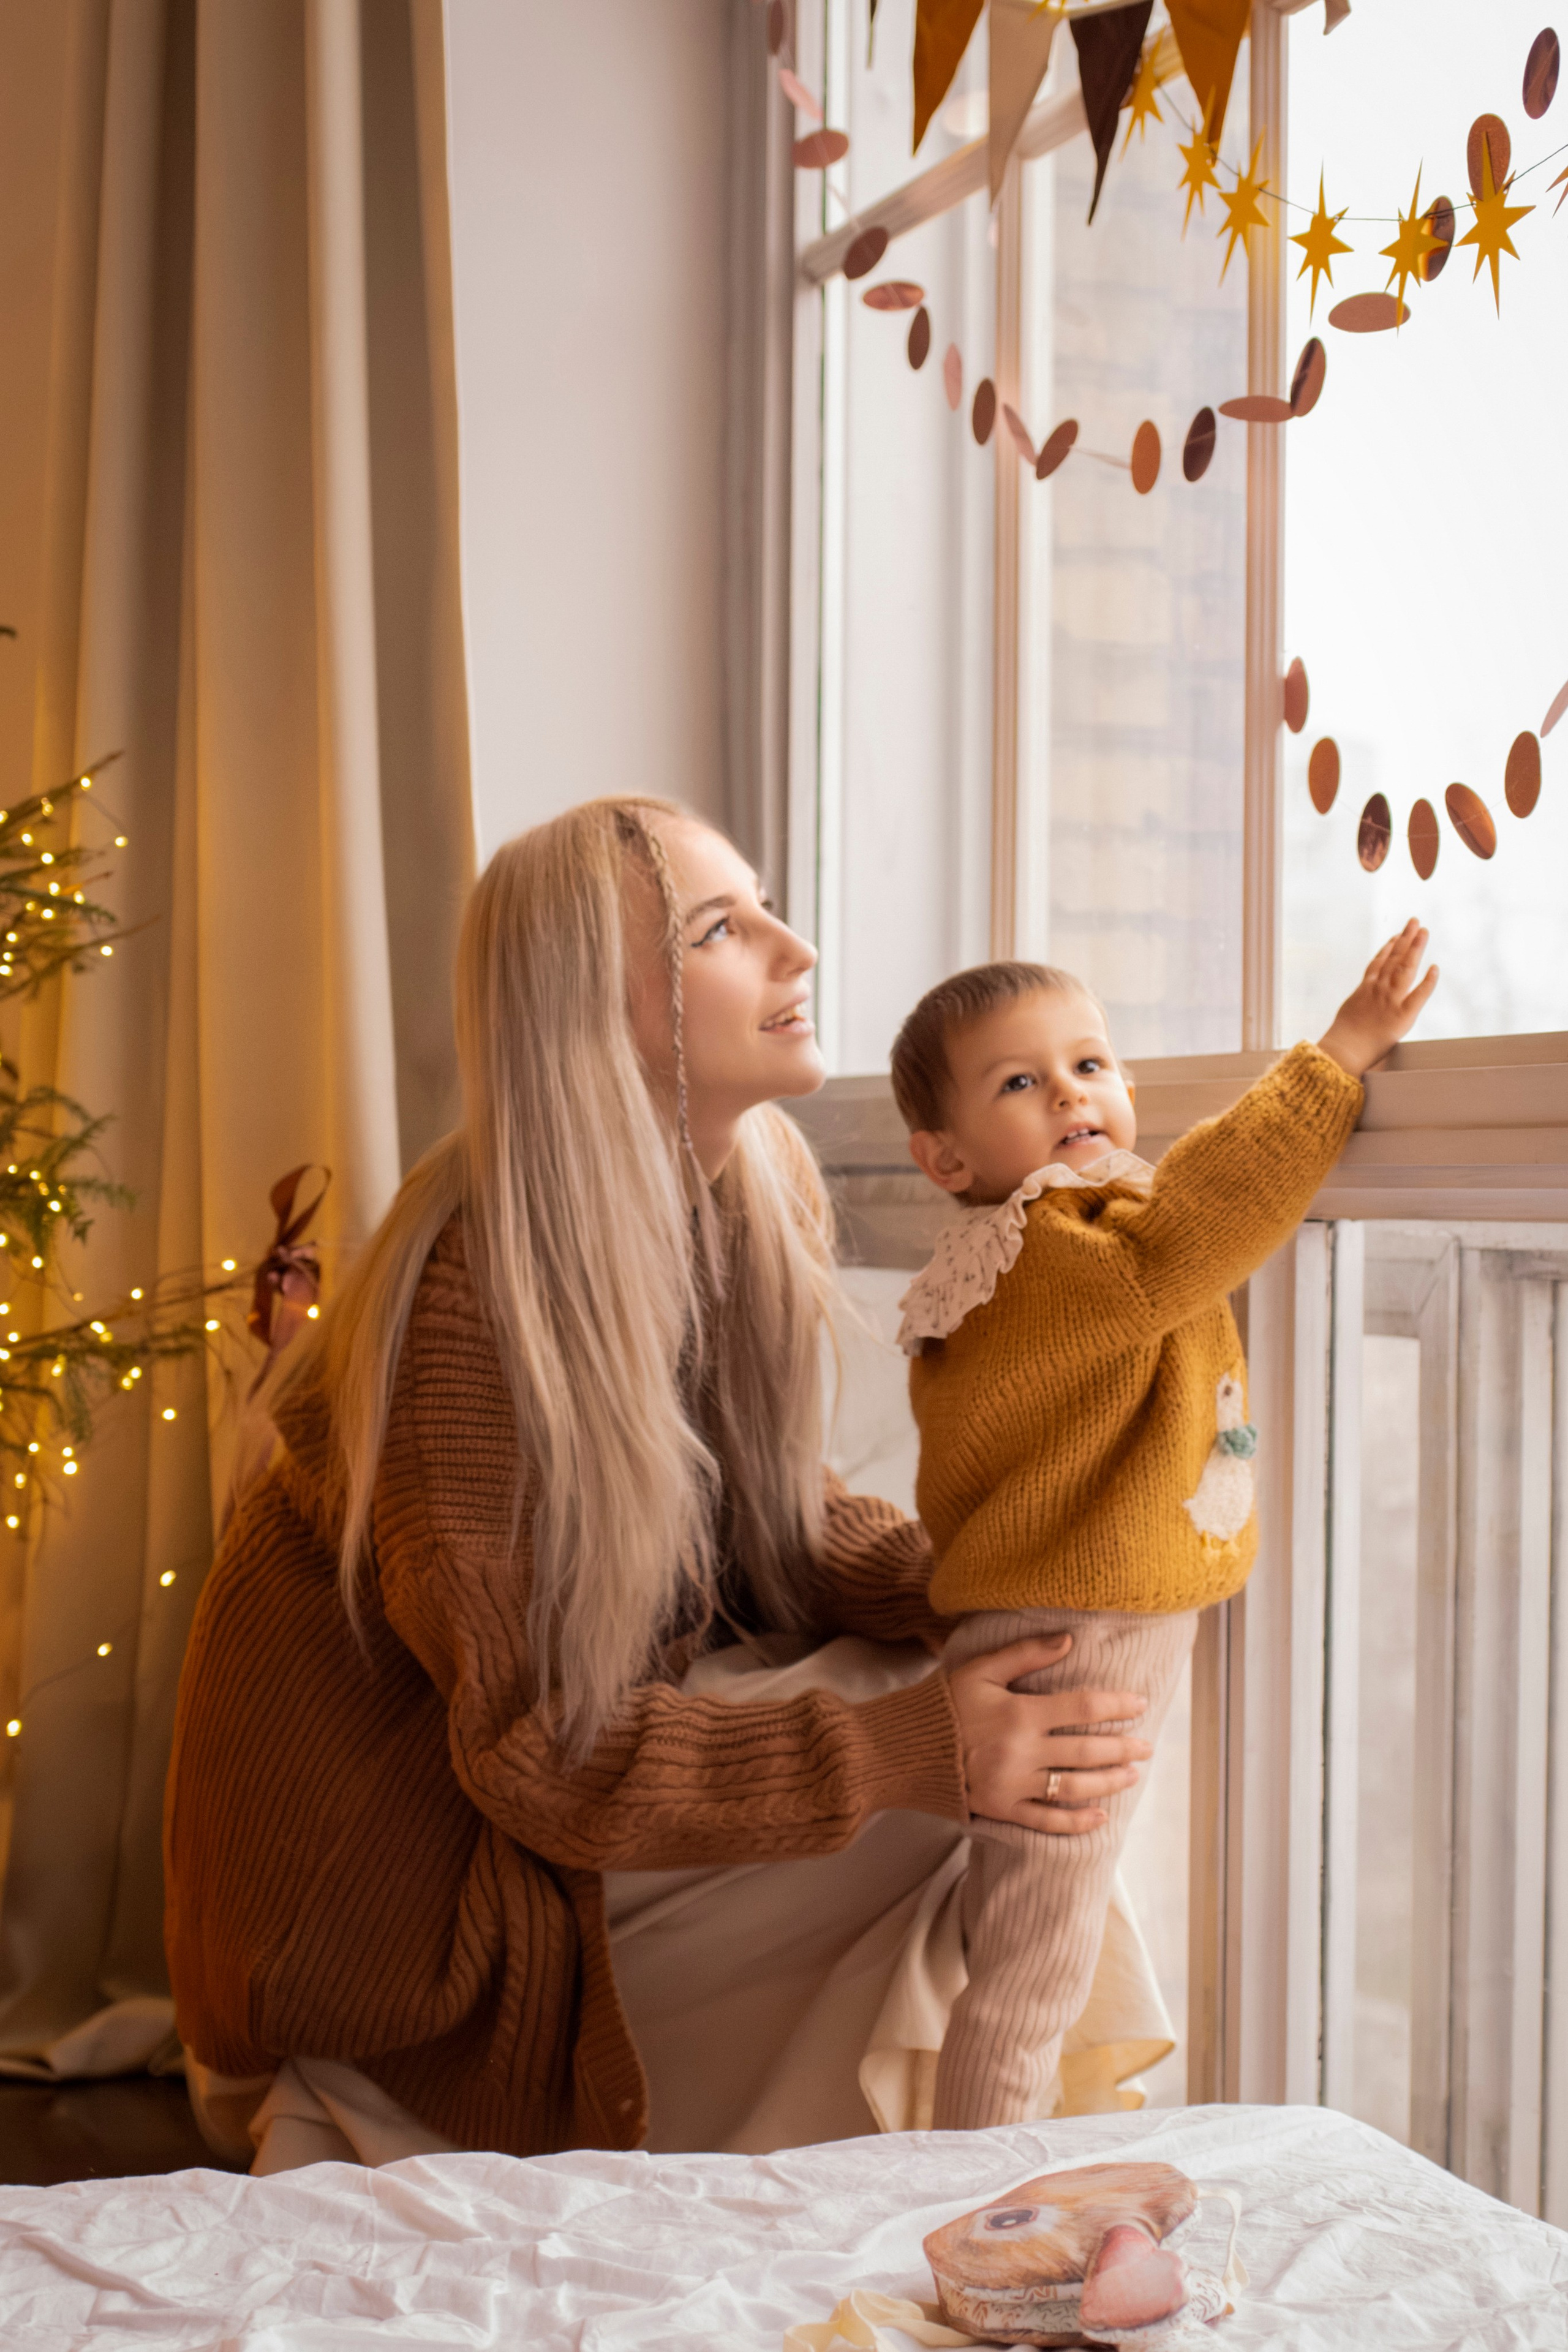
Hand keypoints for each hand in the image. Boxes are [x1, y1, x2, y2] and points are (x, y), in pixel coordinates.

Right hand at [946, 1634, 1151, 1834]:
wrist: (904, 1749)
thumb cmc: (944, 1704)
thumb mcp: (981, 1669)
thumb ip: (1025, 1654)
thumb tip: (1069, 1639)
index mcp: (1020, 1714)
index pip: (1083, 1707)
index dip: (1117, 1705)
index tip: (1140, 1705)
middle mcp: (1022, 1752)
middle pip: (1087, 1750)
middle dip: (1123, 1748)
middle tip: (1147, 1746)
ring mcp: (1014, 1785)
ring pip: (1074, 1787)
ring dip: (1109, 1782)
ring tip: (1132, 1776)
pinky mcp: (1002, 1810)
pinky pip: (1047, 1822)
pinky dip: (1077, 1822)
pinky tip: (1100, 1817)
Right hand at [1318, 920, 1438, 1078]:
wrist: (1344, 1050)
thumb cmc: (1342, 1040)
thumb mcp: (1347, 1015)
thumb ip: (1357, 1006)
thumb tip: (1358, 1006)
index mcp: (1364, 989)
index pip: (1378, 963)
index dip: (1388, 948)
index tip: (1396, 936)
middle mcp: (1378, 989)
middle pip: (1393, 958)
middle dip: (1405, 938)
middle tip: (1415, 922)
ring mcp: (1390, 1000)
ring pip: (1405, 967)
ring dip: (1415, 947)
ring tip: (1423, 931)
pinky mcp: (1403, 1015)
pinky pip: (1419, 995)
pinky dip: (1428, 981)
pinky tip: (1435, 967)